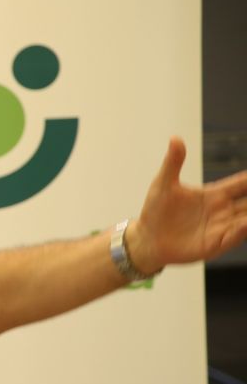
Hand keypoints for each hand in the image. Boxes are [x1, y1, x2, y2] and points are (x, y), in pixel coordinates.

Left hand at [129, 137, 246, 273]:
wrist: (146, 238)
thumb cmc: (156, 210)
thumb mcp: (164, 184)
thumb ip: (173, 163)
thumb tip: (175, 138)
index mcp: (215, 194)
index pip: (242, 183)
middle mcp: (223, 211)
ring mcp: (220, 228)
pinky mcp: (213, 245)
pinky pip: (232, 238)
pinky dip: (241, 231)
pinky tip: (245, 224)